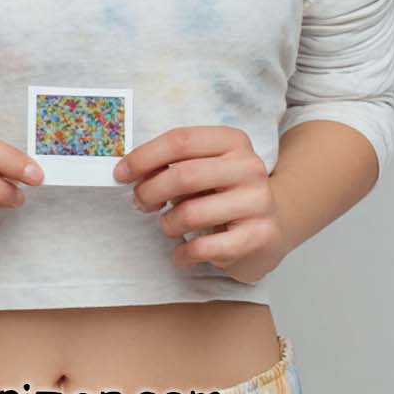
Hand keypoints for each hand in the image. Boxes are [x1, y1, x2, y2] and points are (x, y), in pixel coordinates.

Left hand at [113, 125, 289, 283]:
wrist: (273, 226)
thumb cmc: (225, 193)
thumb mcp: (205, 168)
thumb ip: (173, 165)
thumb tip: (129, 171)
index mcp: (233, 141)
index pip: (181, 140)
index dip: (145, 156)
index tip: (121, 172)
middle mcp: (248, 167)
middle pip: (184, 175)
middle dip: (151, 191)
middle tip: (140, 202)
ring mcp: (258, 202)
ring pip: (191, 213)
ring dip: (168, 224)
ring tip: (170, 225)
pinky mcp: (259, 236)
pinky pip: (205, 247)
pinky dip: (184, 253)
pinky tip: (182, 253)